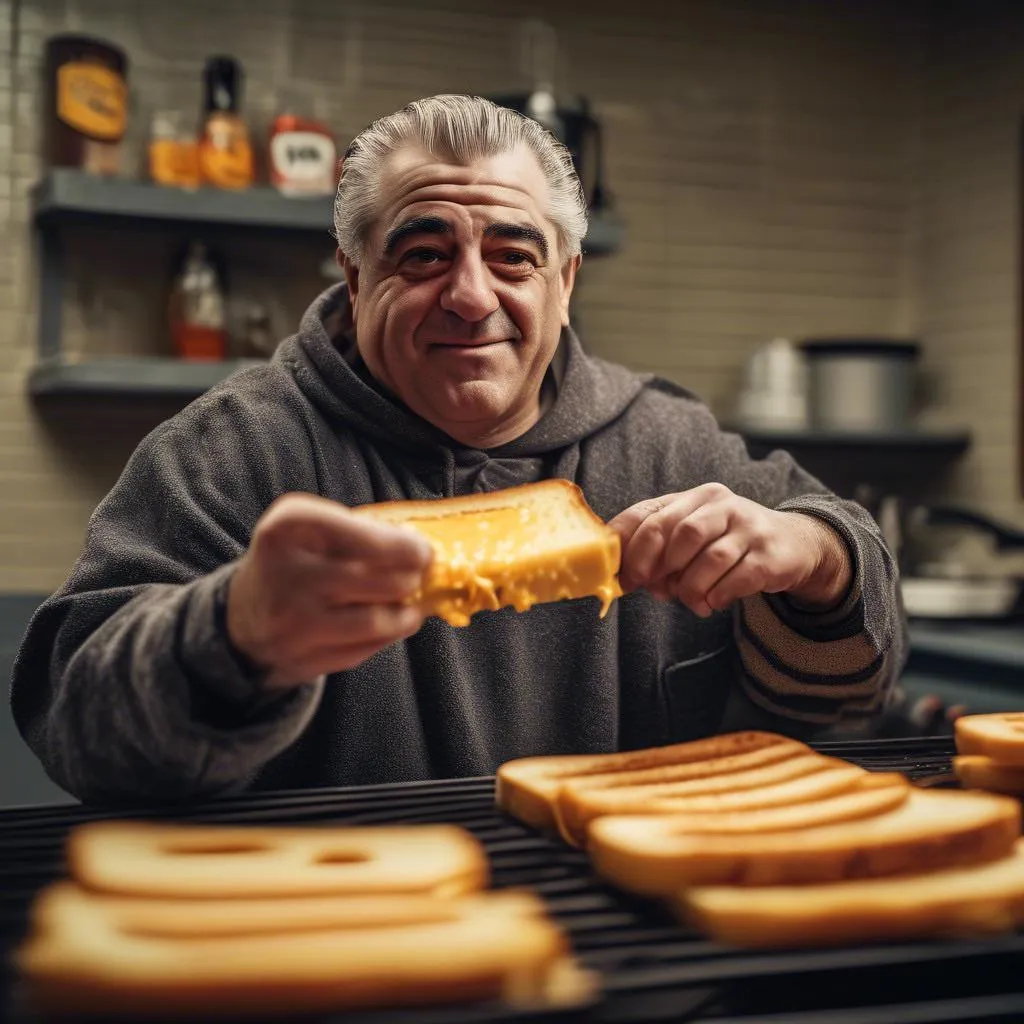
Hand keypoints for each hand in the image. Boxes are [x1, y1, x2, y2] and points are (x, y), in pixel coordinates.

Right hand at [227, 494, 432, 687]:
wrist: (242, 615)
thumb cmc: (292, 560)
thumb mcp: (309, 525)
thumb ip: (358, 529)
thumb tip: (418, 550)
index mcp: (289, 528)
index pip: (368, 538)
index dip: (407, 547)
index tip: (423, 551)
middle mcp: (289, 574)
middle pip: (381, 581)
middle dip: (413, 578)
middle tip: (423, 575)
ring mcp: (294, 622)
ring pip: (377, 621)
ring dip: (407, 613)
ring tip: (412, 604)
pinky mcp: (302, 658)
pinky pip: (363, 649)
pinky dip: (387, 636)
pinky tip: (390, 623)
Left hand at [609, 483, 850, 616]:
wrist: (793, 544)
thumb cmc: (729, 543)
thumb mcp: (694, 536)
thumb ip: (661, 552)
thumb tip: (631, 578)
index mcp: (695, 498)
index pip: (650, 514)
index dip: (631, 548)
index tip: (624, 577)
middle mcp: (722, 505)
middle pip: (681, 532)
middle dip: (660, 567)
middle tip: (656, 590)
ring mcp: (749, 528)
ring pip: (709, 559)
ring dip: (692, 588)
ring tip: (693, 601)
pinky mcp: (770, 554)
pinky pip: (737, 579)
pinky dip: (719, 596)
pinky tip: (716, 601)